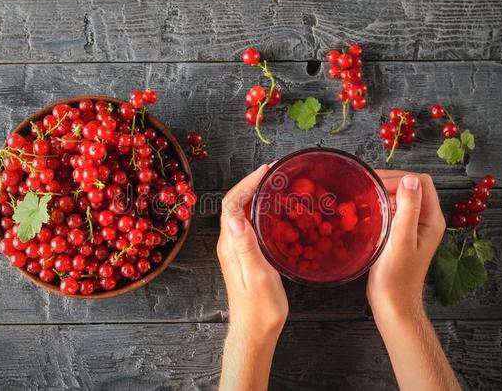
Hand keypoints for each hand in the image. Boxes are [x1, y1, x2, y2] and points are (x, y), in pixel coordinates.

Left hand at [217, 164, 287, 338]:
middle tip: (271, 172)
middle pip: (233, 204)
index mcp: (230, 244)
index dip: (247, 184)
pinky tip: (271, 211)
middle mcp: (229, 244)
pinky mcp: (242, 256)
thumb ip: (246, 247)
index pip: (232, 204)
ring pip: (239, 213)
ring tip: (272, 184)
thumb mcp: (257, 276)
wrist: (254, 331)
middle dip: (250, 184)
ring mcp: (234, 250)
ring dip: (252, 195)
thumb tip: (236, 218)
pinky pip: (246, 224)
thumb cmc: (260, 308)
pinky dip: (257, 210)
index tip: (265, 171)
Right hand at [367, 171, 459, 390]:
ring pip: (400, 198)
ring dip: (383, 193)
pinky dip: (380, 205)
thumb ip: (407, 209)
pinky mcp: (400, 234)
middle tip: (365, 186)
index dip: (400, 178)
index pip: (421, 182)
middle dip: (390, 182)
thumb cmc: (396, 276)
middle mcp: (425, 220)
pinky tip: (365, 210)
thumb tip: (410, 179)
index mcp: (431, 219)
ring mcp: (413, 227)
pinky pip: (392, 210)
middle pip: (411, 187)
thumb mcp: (401, 240)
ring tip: (362, 196)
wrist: (392, 303)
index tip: (376, 184)